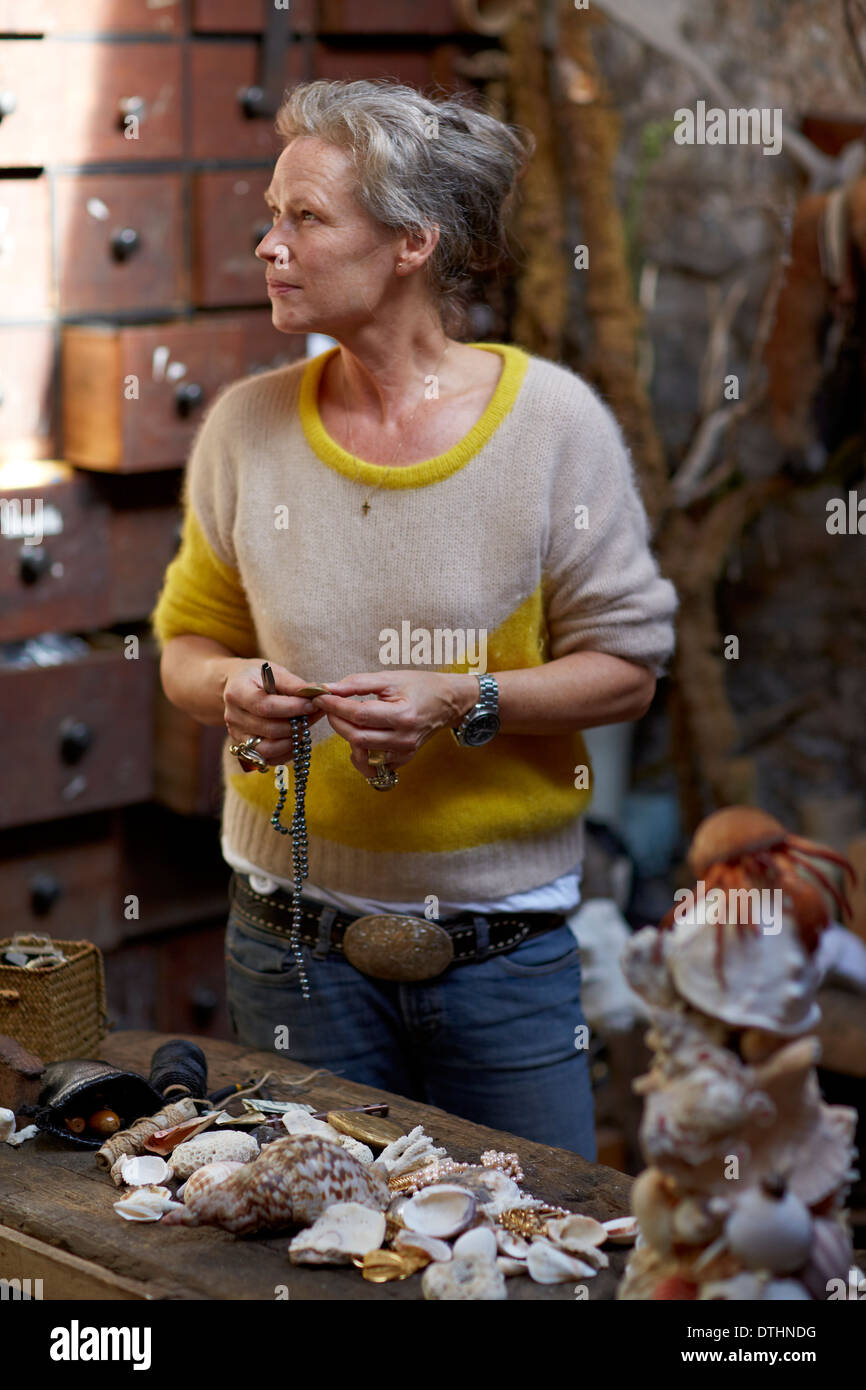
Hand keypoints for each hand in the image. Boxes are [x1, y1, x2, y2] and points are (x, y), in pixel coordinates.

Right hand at [223, 662, 327, 770]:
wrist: (236, 686)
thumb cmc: (259, 677)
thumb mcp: (274, 671)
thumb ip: (294, 684)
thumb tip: (318, 693)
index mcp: (237, 692)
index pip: (265, 706)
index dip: (292, 708)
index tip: (313, 704)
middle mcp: (233, 716)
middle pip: (269, 729)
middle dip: (297, 724)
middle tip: (315, 714)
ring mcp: (237, 734)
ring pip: (267, 749)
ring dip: (292, 741)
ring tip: (305, 728)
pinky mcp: (244, 748)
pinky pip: (267, 759)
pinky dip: (286, 752)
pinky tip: (297, 739)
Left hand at [313, 670, 478, 777]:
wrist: (447, 703)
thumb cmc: (420, 686)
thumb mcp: (390, 678)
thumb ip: (357, 683)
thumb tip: (328, 688)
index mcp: (404, 716)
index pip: (359, 715)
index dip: (335, 705)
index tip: (320, 696)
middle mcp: (404, 740)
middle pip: (357, 737)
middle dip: (336, 720)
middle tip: (329, 705)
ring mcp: (404, 754)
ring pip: (361, 753)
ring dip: (346, 735)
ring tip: (346, 718)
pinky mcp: (402, 762)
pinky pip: (372, 764)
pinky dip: (360, 750)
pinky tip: (360, 734)